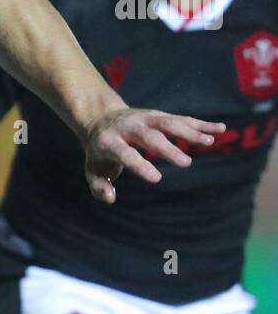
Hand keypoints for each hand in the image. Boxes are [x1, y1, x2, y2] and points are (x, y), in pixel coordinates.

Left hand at [81, 107, 224, 203]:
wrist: (100, 118)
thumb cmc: (99, 152)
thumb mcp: (92, 170)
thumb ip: (99, 186)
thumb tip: (110, 198)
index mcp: (110, 141)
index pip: (125, 153)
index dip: (139, 165)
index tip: (156, 178)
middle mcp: (129, 127)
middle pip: (149, 136)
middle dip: (167, 149)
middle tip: (185, 163)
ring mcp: (146, 118)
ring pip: (168, 123)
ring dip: (189, 132)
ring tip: (209, 143)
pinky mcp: (159, 115)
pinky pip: (181, 119)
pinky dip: (201, 124)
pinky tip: (220, 129)